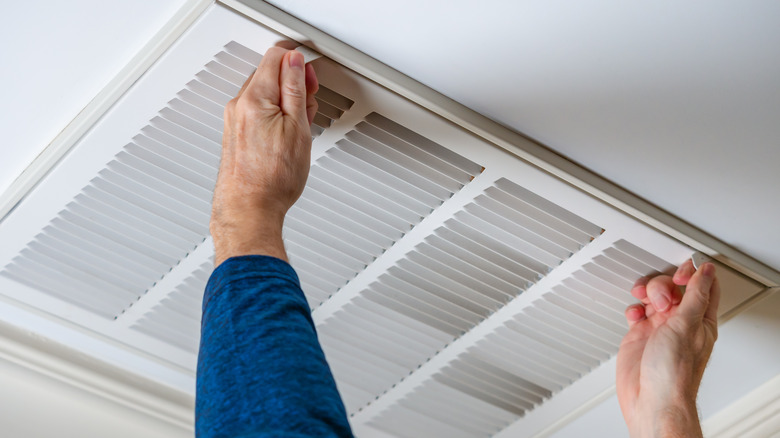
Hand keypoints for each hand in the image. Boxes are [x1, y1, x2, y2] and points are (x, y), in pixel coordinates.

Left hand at [210, 47, 318, 265]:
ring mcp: (234, 120)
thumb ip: (295, 89)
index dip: (298, 62)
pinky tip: (286, 136)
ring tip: (300, 126)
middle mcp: (239, 106)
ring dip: (285, 102)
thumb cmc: (272, 180)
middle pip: (269, 74)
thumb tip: (295, 63)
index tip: (310, 77)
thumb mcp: (297, 128)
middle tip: (309, 104)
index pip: (275, 57)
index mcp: (254, 98)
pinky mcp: (235, 135)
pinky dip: (274, 116)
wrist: (250, 211)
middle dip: (293, 83)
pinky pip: (257, 112)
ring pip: (264, 94)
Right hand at [616, 259, 719, 437]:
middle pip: (673, 287)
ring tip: (646, 305)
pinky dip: (633, 308)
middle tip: (661, 300)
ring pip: (652, 296)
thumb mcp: (687, 325)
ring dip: (646, 293)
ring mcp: (659, 328)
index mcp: (700, 320)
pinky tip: (635, 316)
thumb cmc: (674, 373)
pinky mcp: (640, 335)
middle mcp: (680, 322)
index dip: (692, 273)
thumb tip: (705, 272)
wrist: (651, 399)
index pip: (703, 286)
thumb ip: (695, 295)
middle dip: (663, 285)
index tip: (680, 274)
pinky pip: (636, 311)